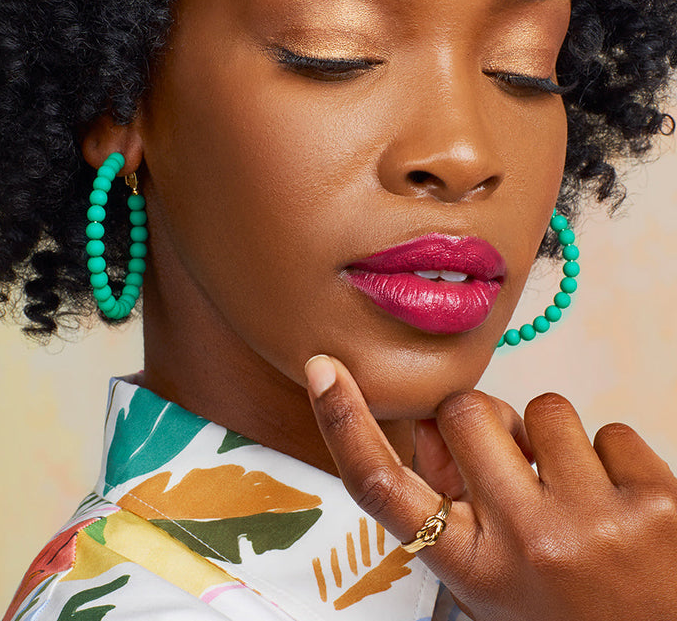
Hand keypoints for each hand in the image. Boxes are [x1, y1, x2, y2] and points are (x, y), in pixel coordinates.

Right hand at [305, 355, 676, 620]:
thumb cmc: (574, 617)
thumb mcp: (496, 581)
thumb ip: (455, 504)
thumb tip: (431, 427)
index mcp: (473, 568)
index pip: (385, 489)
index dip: (344, 424)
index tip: (323, 370)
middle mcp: (525, 542)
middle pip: (465, 414)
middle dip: (486, 419)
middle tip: (516, 463)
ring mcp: (592, 521)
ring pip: (546, 408)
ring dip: (557, 443)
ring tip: (580, 501)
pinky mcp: (655, 501)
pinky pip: (610, 430)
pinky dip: (613, 459)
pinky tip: (623, 508)